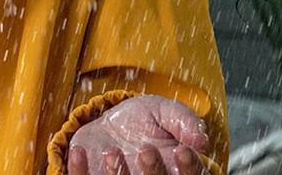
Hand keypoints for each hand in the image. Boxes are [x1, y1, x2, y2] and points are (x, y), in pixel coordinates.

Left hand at [67, 95, 208, 174]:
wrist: (108, 125)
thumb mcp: (166, 112)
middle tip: (146, 149)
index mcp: (177, 172)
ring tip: (112, 150)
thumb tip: (201, 141)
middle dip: (154, 172)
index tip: (182, 150)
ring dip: (119, 174)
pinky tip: (79, 151)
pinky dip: (79, 170)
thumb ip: (185, 122)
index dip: (190, 168)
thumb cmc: (142, 122)